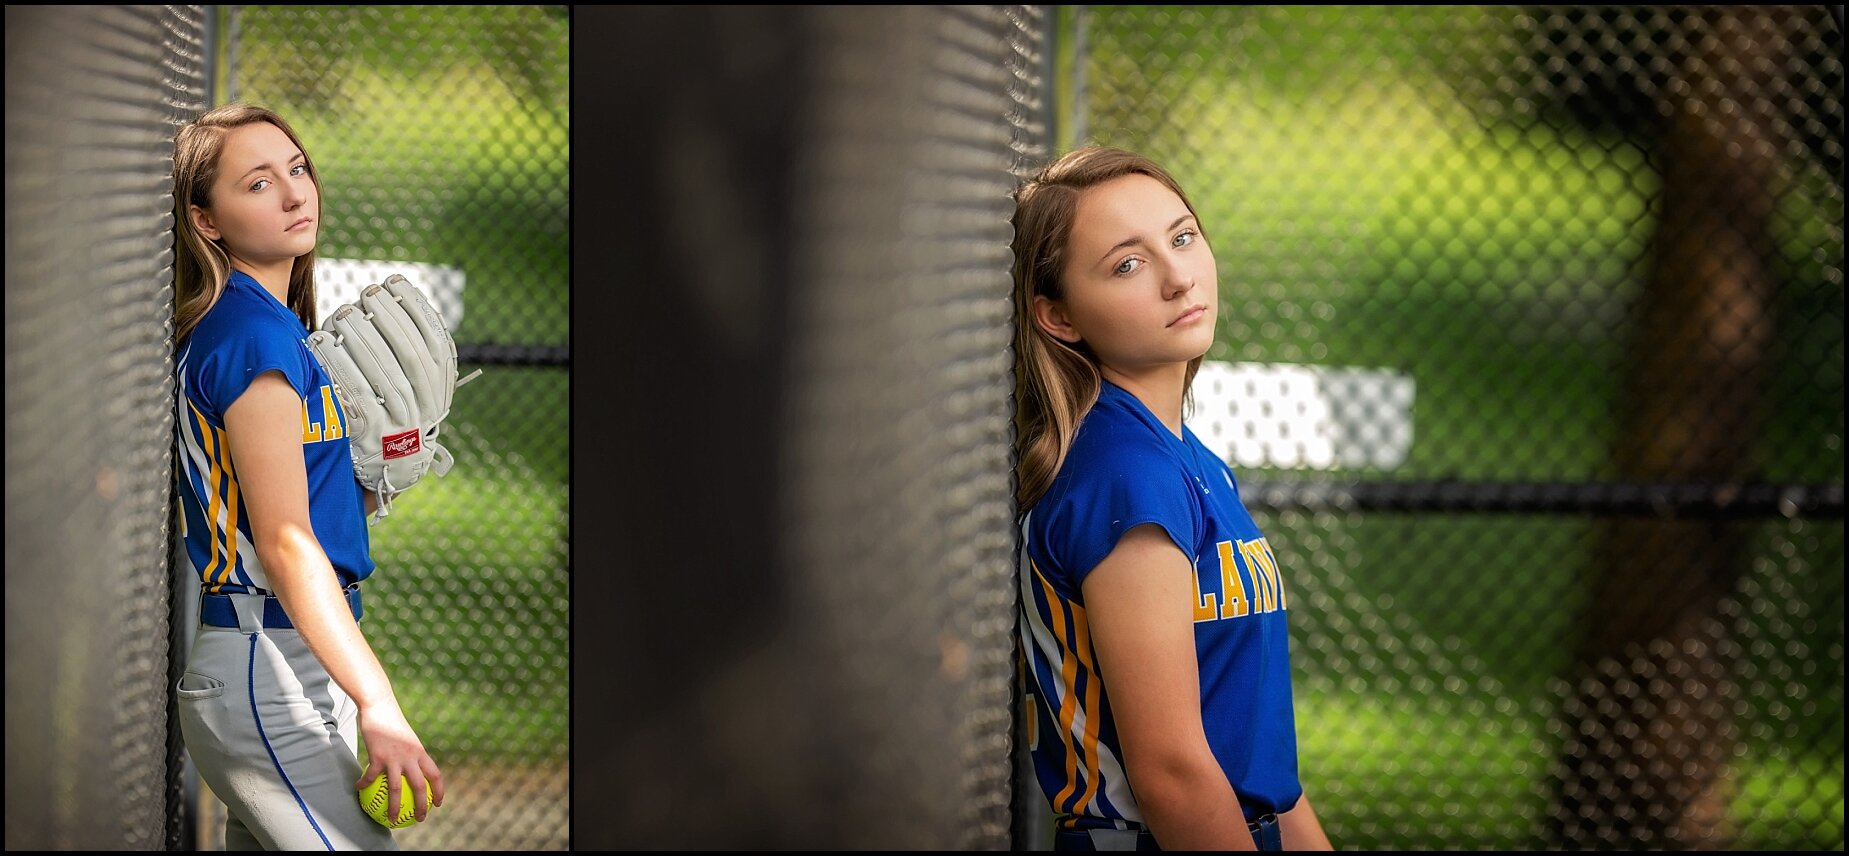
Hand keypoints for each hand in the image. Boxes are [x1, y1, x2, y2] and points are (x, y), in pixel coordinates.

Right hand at [354, 701, 444, 822]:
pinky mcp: (378, 756)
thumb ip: (410, 752)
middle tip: (419, 818)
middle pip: (420, 786)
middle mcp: (410, 756)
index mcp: (420, 752)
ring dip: (394, 807)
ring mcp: (394, 757)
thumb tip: (410, 767)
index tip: (438, 803)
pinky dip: (364, 784)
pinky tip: (358, 788)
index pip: (435, 775)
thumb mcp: (406, 737)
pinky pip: (371, 777)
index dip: (439, 790)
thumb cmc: (392, 721)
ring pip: (396, 788)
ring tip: (391, 819)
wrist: (380, 706)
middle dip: (421, 806)